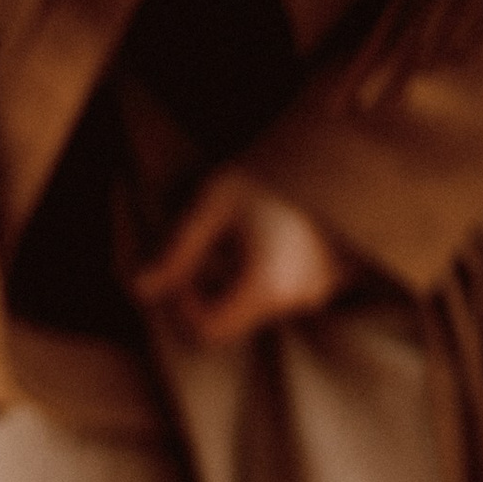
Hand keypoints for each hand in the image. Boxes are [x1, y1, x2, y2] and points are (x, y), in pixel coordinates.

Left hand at [134, 170, 354, 348]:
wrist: (342, 149)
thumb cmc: (274, 172)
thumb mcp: (214, 203)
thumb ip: (176, 251)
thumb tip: (140, 290)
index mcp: (266, 287)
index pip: (208, 331)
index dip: (182, 307)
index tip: (183, 269)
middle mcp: (298, 299)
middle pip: (233, 321)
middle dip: (207, 291)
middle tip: (205, 245)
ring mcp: (319, 293)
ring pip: (256, 306)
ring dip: (234, 280)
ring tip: (237, 231)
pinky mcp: (331, 281)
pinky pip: (282, 293)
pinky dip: (262, 274)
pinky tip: (263, 233)